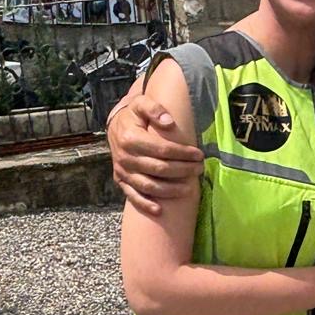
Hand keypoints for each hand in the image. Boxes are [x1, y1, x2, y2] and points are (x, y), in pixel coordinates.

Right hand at [109, 94, 202, 215]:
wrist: (115, 127)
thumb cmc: (133, 115)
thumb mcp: (141, 103)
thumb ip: (154, 108)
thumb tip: (169, 122)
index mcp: (131, 138)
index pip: (162, 149)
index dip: (183, 153)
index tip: (199, 154)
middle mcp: (125, 157)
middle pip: (159, 169)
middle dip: (183, 170)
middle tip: (199, 169)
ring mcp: (122, 171)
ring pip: (149, 185)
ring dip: (171, 190)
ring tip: (189, 188)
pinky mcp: (121, 180)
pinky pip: (132, 196)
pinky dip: (145, 204)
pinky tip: (159, 210)